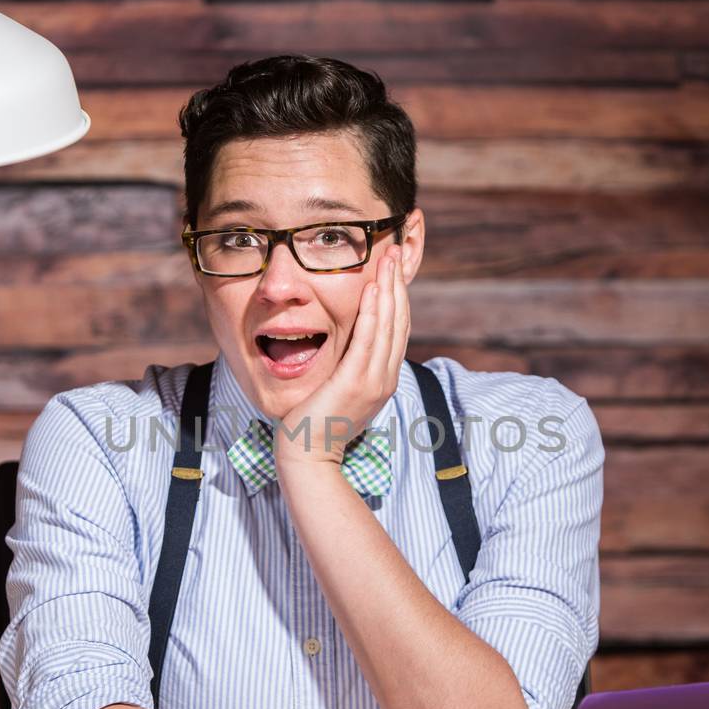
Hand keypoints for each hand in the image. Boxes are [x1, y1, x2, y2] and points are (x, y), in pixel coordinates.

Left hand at [277, 247, 409, 465]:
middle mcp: (385, 378)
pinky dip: (372, 312)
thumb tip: (349, 348)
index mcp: (383, 379)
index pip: (397, 330)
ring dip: (389, 290)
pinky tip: (372, 289)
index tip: (395, 269)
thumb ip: (350, 368)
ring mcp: (373, 381)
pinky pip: (367, 340)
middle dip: (398, 285)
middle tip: (397, 252)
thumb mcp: (341, 391)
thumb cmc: (317, 425)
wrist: (309, 455)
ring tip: (388, 261)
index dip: (398, 297)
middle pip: (398, 322)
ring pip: (387, 326)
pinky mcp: (355, 383)